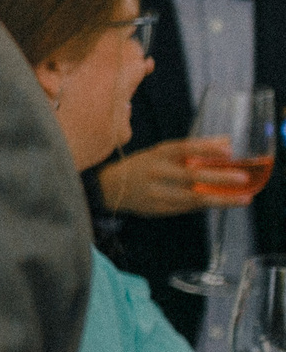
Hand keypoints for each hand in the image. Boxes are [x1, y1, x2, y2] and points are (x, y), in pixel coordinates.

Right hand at [99, 137, 249, 214]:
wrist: (109, 188)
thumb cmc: (142, 166)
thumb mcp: (161, 153)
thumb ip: (191, 150)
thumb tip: (225, 142)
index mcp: (156, 154)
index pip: (183, 148)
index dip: (206, 148)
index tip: (228, 149)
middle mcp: (155, 173)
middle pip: (190, 175)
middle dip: (219, 177)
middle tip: (242, 178)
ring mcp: (156, 193)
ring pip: (193, 198)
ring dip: (220, 199)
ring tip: (242, 199)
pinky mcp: (158, 209)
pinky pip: (187, 208)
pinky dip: (207, 205)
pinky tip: (223, 203)